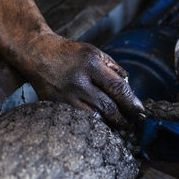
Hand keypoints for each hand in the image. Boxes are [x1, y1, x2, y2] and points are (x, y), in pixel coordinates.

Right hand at [19, 34, 144, 127]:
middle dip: (124, 118)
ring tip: (120, 125)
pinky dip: (94, 123)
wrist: (37, 54)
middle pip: (108, 107)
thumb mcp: (97, 53)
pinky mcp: (55, 106)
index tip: (140, 112)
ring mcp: (65, 96)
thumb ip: (116, 70)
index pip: (118, 88)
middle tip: (134, 122)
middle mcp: (78, 82)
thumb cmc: (72, 54)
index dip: (132, 103)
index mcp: (91, 65)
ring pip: (95, 118)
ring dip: (111, 124)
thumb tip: (131, 91)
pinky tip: (102, 125)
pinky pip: (80, 120)